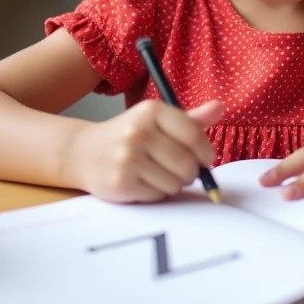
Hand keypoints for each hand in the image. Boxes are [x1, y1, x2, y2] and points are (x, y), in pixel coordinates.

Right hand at [67, 99, 222, 202]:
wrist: (83, 152)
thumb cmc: (128, 136)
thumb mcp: (157, 121)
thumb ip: (190, 119)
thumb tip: (220, 107)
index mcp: (152, 110)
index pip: (194, 134)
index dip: (205, 151)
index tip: (204, 158)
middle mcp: (139, 131)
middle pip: (187, 163)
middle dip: (190, 172)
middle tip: (181, 171)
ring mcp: (128, 157)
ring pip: (175, 183)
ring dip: (173, 184)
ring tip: (158, 175)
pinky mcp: (121, 182)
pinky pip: (158, 196)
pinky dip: (157, 194)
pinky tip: (144, 183)